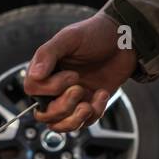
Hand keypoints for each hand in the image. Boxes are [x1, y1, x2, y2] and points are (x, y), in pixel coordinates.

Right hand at [23, 14, 137, 131]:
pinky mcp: (90, 104)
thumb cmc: (96, 33)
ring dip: (75, 119)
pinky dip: (95, 112)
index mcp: (45, 69)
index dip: (50, 89)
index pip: (33, 90)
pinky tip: (103, 94)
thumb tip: (35, 75)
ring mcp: (72, 98)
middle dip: (63, 106)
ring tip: (88, 105)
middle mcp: (55, 86)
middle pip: (45, 114)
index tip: (71, 75)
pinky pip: (86, 122)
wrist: (126, 39)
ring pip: (61, 125)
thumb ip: (47, 54)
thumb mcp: (70, 38)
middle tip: (79, 89)